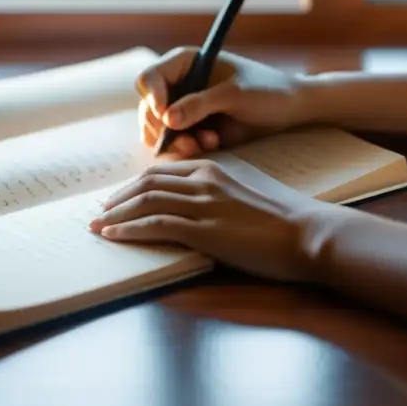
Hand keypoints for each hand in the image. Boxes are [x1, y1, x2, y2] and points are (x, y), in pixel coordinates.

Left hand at [87, 159, 325, 283]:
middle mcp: (203, 180)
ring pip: (145, 201)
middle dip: (118, 198)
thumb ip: (218, 195)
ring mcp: (202, 204)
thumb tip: (199, 211)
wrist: (310, 233)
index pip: (161, 171)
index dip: (134, 185)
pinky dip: (128, 229)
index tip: (119, 198)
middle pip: (146, 183)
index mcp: (213, 169)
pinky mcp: (204, 229)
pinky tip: (113, 236)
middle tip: (99, 212)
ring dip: (115, 215)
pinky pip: (155, 224)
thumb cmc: (285, 220)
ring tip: (97, 227)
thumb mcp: (246, 195)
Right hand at [136, 47, 311, 157]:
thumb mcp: (234, 94)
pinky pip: (173, 144)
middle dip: (165, 129)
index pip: (149, 79)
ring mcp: (183, 108)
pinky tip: (211, 145)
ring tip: (205, 144)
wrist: (289, 109)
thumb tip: (167, 119)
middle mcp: (178, 85)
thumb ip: (200, 104)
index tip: (167, 117)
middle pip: (148, 109)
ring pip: (157, 131)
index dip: (152, 98)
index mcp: (184, 63)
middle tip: (189, 142)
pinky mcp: (192, 129)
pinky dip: (185, 149)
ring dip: (176, 142)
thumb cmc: (266, 90)